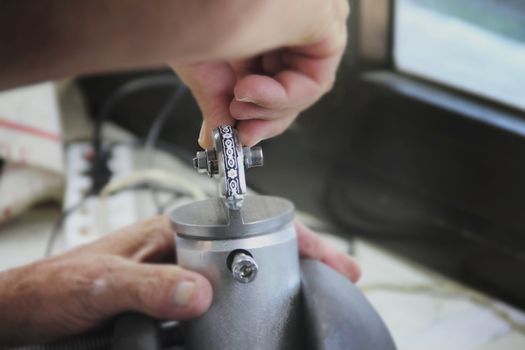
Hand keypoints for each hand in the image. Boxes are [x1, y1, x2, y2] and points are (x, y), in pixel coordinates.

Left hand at [0, 216, 358, 345]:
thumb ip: (150, 287)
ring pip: (241, 269)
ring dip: (278, 277)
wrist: (30, 311)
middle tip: (336, 275)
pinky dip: (250, 299)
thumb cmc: (57, 288)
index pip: (242, 223)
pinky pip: (223, 293)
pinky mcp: (174, 294)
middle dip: (296, 256)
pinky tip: (265, 309)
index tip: (324, 256)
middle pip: (252, 245)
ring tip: (312, 290)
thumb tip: (202, 292)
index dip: (288, 236)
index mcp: (171, 229)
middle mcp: (181, 245)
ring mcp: (180, 271)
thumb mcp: (101, 286)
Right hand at [173, 0, 349, 147]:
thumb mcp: (204, 66)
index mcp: (261, 29)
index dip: (258, 116)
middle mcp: (288, 26)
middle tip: (240, 131)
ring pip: (306, 88)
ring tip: (237, 103)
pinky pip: (316, 79)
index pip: (274, 81)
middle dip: (264, 118)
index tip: (238, 137)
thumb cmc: (187, 10)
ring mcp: (310, 24)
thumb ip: (217, 105)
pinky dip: (284, 98)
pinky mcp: (327, 23)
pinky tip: (249, 90)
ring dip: (270, 108)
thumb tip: (214, 140)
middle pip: (293, 88)